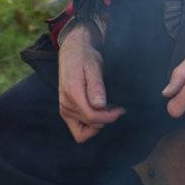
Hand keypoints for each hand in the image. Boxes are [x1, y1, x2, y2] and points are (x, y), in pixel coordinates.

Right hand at [58, 22, 124, 143]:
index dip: (109, 117)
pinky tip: (98, 114)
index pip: (92, 116)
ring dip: (98, 121)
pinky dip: (89, 127)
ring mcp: (64, 109)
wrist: (72, 53)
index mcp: (73, 93)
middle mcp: (66, 104)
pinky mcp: (65, 112)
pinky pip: (77, 131)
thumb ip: (96, 86)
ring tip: (106, 108)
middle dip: (106, 118)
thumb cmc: (85, 58)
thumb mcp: (94, 66)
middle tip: (115, 106)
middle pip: (91, 124)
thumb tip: (99, 105)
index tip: (120, 109)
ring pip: (85, 129)